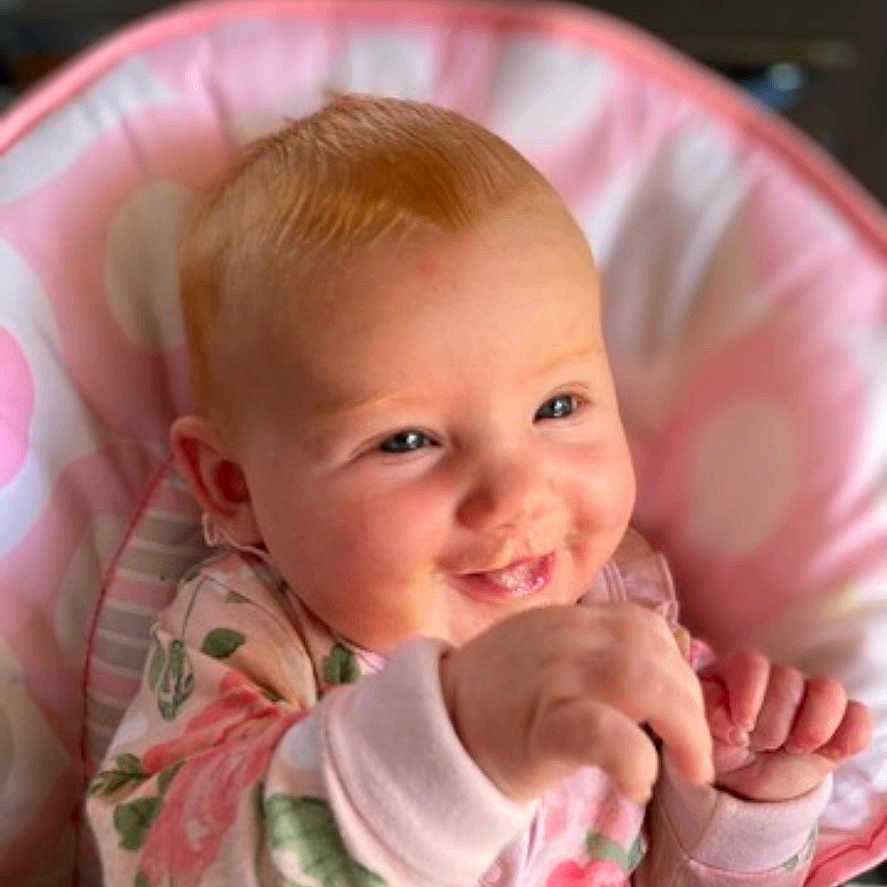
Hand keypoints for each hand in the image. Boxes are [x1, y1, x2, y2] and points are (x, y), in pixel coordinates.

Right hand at [439, 603, 713, 804]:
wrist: (435, 726)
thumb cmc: (501, 698)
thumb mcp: (548, 654)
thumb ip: (596, 649)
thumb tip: (662, 670)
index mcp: (568, 623)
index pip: (643, 624)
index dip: (677, 665)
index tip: (682, 707)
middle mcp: (563, 639)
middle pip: (650, 649)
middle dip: (690, 702)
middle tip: (695, 753)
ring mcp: (551, 678)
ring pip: (637, 676)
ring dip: (682, 725)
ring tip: (689, 768)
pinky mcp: (540, 730)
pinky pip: (600, 731)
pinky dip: (634, 756)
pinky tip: (638, 784)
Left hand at [700, 649, 872, 801]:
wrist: (745, 782)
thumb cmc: (720, 748)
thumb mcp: (703, 732)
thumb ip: (708, 712)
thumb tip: (729, 717)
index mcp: (738, 671)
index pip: (751, 663)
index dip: (749, 694)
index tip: (741, 726)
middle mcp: (777, 677)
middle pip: (788, 680)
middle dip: (773, 723)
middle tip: (760, 745)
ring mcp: (810, 698)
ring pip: (828, 690)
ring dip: (812, 725)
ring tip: (794, 749)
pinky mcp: (839, 724)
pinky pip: (858, 717)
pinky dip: (849, 735)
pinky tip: (829, 754)